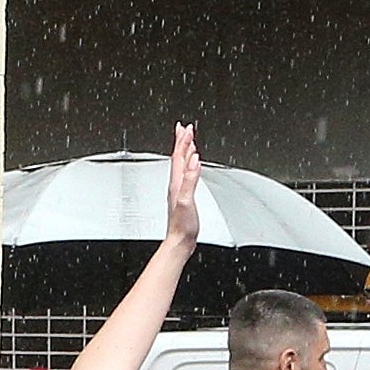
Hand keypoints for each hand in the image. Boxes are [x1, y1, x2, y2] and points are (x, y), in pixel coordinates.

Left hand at [163, 124, 201, 247]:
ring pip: (181, 165)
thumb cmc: (182, 225)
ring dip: (184, 151)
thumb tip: (194, 161)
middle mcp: (176, 184)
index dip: (182, 141)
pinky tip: (192, 166)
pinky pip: (185, 174)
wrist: (179, 241)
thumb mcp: (187, 201)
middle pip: (178, 158)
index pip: (179, 157)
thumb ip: (190, 180)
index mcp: (176, 183)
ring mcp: (178, 190)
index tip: (186, 128)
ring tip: (187, 141)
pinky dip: (188, 165)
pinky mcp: (183, 196)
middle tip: (184, 128)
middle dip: (181, 141)